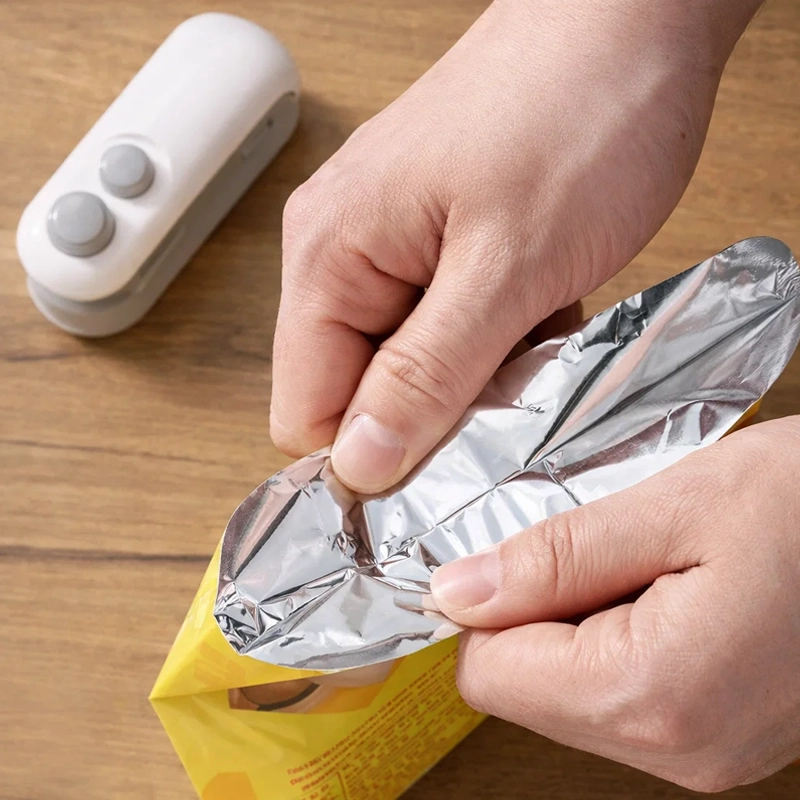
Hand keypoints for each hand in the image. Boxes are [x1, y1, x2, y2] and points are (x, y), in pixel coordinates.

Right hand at [270, 0, 762, 493]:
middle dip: (431, 419)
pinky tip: (540, 316)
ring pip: (412, 367)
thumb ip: (424, 374)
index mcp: (330, 255)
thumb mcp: (504, 266)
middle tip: (504, 406)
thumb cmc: (574, 107)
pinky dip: (497, 345)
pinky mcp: (444, 246)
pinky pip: (450, 332)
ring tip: (532, 340)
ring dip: (473, 380)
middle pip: (358, 393)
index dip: (364, 463)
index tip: (433, 488)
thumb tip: (360, 463)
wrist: (637, 19)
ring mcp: (397, 246)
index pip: (305, 409)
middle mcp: (347, 252)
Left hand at [430, 417, 799, 791]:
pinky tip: (659, 586)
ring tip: (636, 559)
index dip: (483, 605)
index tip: (509, 549)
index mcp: (656, 694)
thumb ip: (553, 557)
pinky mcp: (715, 736)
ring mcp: (701, 754)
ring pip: (563, 693)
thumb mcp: (670, 506)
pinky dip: (610, 636)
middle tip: (590, 542)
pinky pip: (615, 694)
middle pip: (522, 688)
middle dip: (531, 609)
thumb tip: (456, 593)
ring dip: (573, 619)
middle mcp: (678, 751)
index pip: (490, 674)